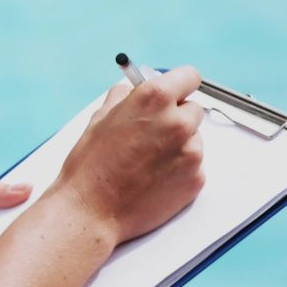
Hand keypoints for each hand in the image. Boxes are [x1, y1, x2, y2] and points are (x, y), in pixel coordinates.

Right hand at [51, 66, 205, 244]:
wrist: (91, 209)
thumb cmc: (91, 165)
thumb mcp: (101, 117)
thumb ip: (125, 96)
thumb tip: (134, 89)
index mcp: (155, 98)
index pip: (189, 76)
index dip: (179, 84)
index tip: (175, 91)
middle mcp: (178, 122)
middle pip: (193, 110)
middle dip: (177, 117)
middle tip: (153, 133)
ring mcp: (191, 153)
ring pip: (193, 140)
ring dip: (178, 145)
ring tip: (147, 161)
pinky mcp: (195, 179)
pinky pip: (193, 166)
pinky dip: (179, 170)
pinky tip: (153, 177)